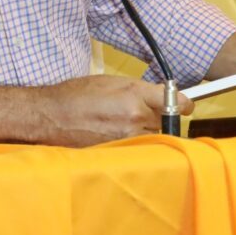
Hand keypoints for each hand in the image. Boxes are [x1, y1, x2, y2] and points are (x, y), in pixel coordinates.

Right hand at [37, 75, 193, 146]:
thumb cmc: (75, 95)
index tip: (185, 103)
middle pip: (168, 121)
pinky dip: (134, 141)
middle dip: (162, 115)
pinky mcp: (119, 153)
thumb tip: (161, 95)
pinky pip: (137, 147)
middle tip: (146, 110)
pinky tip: (117, 133)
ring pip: (154, 135)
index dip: (185, 102)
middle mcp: (135, 119)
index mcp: (134, 97)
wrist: (50, 117)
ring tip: (125, 121)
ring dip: (148, 129)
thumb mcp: (110, 81)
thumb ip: (139, 88)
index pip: (177, 102)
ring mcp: (127, 139)